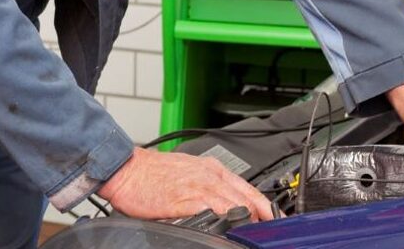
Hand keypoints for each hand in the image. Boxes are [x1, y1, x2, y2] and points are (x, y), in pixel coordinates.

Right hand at [97, 147, 274, 222]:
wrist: (126, 169)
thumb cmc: (151, 174)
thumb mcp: (186, 174)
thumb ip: (207, 188)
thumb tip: (224, 208)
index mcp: (211, 168)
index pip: (249, 188)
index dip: (266, 207)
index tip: (277, 220)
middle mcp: (209, 175)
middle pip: (248, 197)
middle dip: (263, 217)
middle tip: (273, 232)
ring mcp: (199, 186)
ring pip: (236, 203)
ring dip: (250, 221)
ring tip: (256, 235)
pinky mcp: (186, 199)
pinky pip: (214, 211)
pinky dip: (227, 221)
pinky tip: (231, 230)